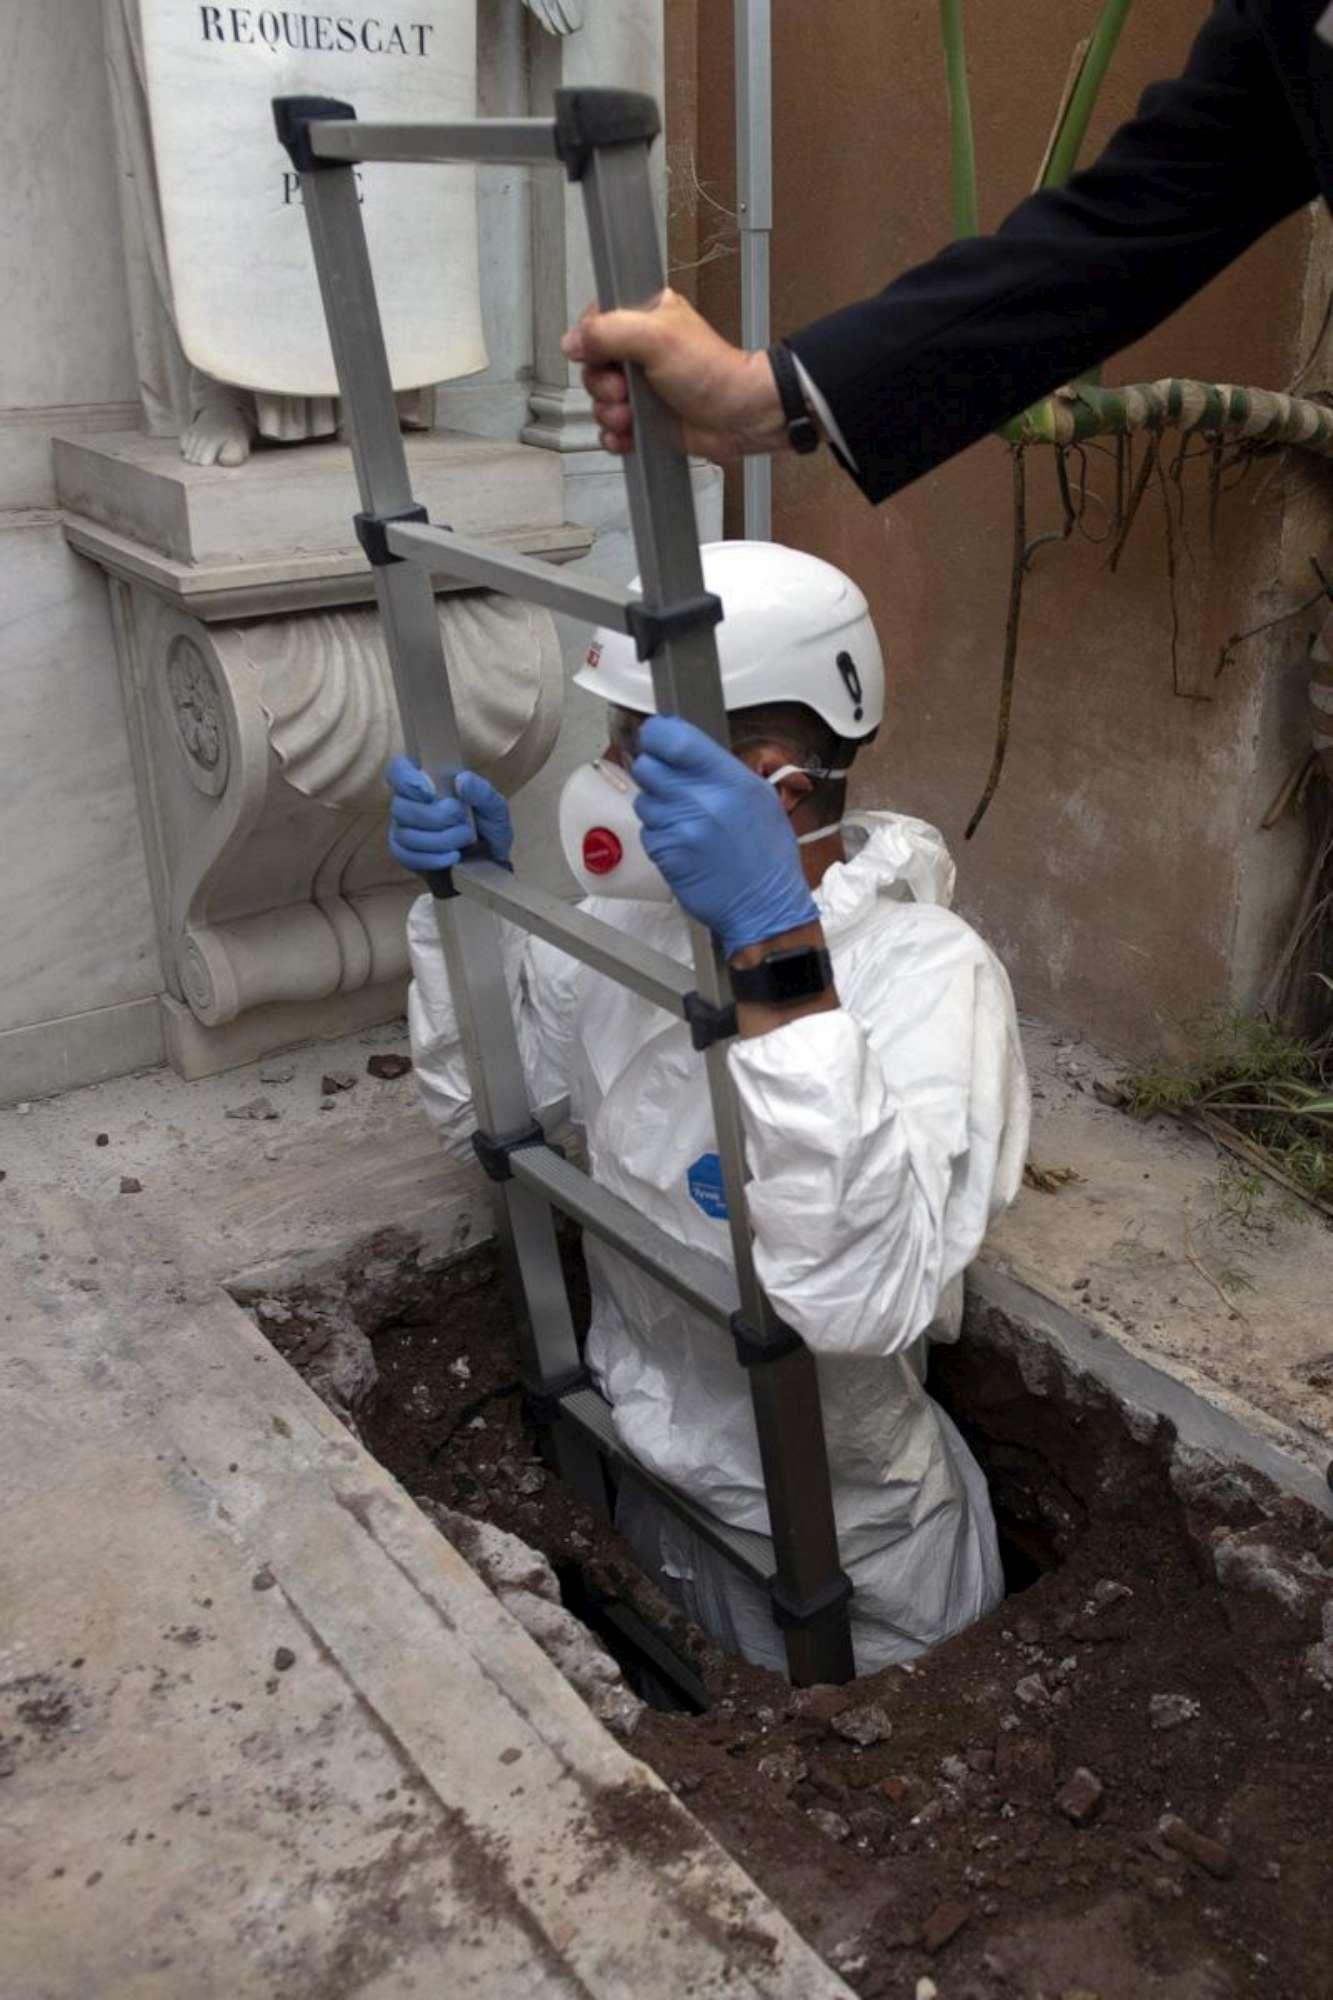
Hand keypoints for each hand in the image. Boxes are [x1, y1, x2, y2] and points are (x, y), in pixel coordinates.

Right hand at [386, 757, 512, 875]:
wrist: (490, 861)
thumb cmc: (488, 827)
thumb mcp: (495, 807)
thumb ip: (482, 792)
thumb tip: (461, 780)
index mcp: (427, 781)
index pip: (398, 769)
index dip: (405, 778)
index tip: (429, 793)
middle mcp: (408, 802)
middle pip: (400, 807)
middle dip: (435, 817)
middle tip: (462, 820)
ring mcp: (402, 829)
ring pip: (405, 834)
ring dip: (440, 839)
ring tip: (464, 839)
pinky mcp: (404, 854)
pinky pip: (406, 856)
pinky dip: (433, 858)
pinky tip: (453, 856)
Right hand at [561, 288, 785, 461]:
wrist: (740, 417)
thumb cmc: (713, 373)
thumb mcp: (656, 337)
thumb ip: (608, 331)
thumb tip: (573, 341)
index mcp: (643, 317)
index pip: (595, 324)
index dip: (591, 345)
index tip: (603, 358)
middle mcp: (639, 351)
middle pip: (593, 368)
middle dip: (603, 386)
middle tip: (625, 390)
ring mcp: (641, 387)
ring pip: (600, 401)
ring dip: (610, 413)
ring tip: (633, 415)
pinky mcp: (645, 419)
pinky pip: (612, 429)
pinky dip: (616, 436)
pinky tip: (629, 435)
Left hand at [630, 717, 815, 955]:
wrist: (764, 907)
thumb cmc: (766, 856)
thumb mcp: (758, 798)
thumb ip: (720, 770)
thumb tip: (684, 748)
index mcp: (730, 781)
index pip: (675, 739)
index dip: (658, 734)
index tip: (657, 736)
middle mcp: (702, 800)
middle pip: (648, 766)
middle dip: (655, 771)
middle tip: (674, 784)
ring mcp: (679, 828)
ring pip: (644, 799)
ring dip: (658, 806)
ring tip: (688, 821)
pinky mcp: (665, 853)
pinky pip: (647, 830)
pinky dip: (660, 834)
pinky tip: (685, 844)